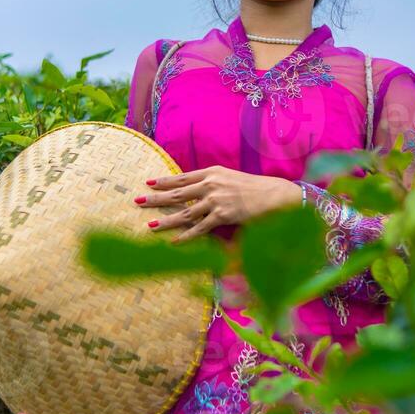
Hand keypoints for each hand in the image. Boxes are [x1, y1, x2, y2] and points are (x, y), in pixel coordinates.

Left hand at [133, 165, 300, 243]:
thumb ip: (214, 183)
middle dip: (156, 198)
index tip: (150, 183)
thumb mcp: (231, 179)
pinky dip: (186, 236)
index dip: (165, 181)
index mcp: (213, 172)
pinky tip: (174, 241)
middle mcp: (211, 184)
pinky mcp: (223, 215)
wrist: (275, 195)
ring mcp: (216, 200)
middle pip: (178, 193)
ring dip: (166, 221)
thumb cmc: (255, 188)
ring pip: (185, 212)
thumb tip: (198, 192)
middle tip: (138, 201)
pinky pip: (200, 228)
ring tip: (150, 226)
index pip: (183, 177)